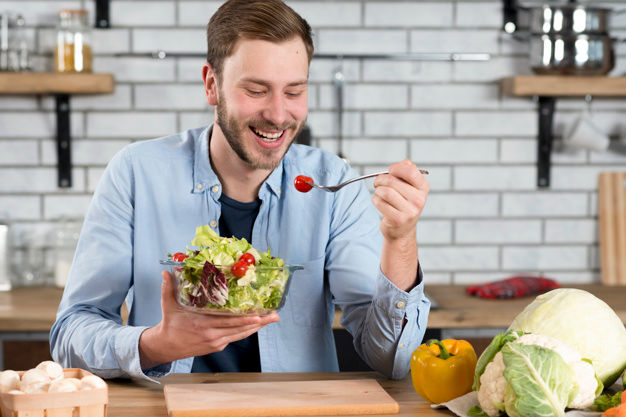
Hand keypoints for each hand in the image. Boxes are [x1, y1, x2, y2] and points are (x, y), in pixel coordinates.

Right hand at [139, 270, 278, 369]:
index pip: (227, 321)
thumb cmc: (170, 324)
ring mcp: (216, 342)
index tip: (258, 314)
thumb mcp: (168, 305)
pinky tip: (257, 325)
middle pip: (240, 328)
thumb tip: (165, 271)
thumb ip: (168, 287)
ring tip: (271, 319)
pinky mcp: (217, 346)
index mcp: (202, 324)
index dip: (244, 319)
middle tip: (274, 315)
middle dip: (259, 322)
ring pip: (240, 334)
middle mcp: (211, 335)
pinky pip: (235, 337)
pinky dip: (247, 331)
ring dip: (257, 327)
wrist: (166, 346)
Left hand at [372, 159, 428, 241]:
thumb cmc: (403, 204)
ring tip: (378, 192)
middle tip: (377, 182)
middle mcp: (419, 200)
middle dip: (380, 179)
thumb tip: (405, 162)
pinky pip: (380, 202)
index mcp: (423, 188)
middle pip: (392, 181)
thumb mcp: (409, 187)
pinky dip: (375, 200)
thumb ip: (408, 172)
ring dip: (377, 190)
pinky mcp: (398, 219)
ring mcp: (410, 211)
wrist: (402, 230)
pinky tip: (379, 202)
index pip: (410, 171)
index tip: (390, 171)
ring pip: (385, 191)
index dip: (396, 168)